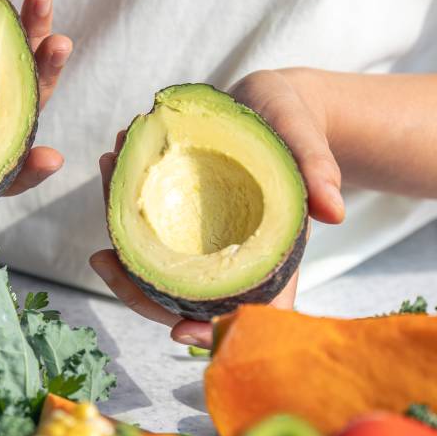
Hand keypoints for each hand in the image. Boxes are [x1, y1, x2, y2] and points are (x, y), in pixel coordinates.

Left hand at [89, 69, 343, 347]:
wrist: (272, 103)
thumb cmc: (297, 124)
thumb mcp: (307, 139)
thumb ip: (319, 169)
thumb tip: (334, 212)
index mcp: (266, 252)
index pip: (246, 309)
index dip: (216, 329)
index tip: (182, 332)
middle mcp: (226, 252)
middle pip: (183, 296)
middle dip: (138, 288)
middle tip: (102, 259)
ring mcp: (197, 234)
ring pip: (154, 258)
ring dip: (121, 230)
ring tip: (103, 182)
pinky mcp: (176, 209)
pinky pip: (144, 216)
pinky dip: (123, 193)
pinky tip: (112, 160)